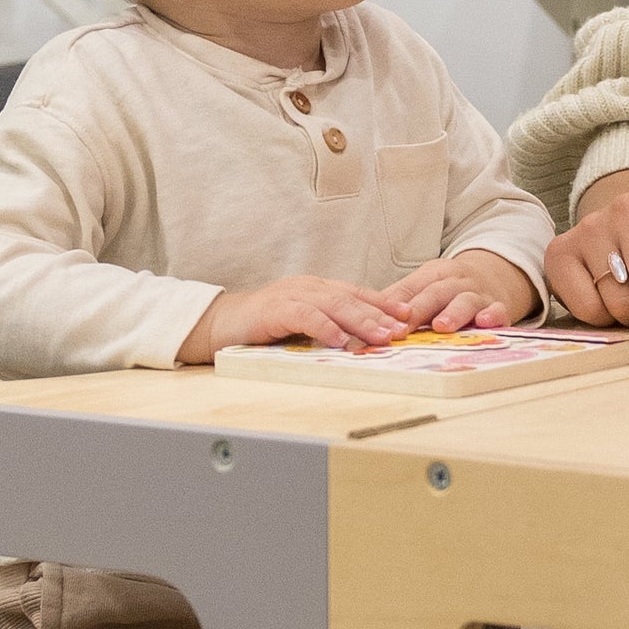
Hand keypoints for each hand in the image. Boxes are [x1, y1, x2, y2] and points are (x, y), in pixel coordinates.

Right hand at [179, 276, 410, 360]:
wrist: (219, 324)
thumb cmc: (263, 327)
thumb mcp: (302, 324)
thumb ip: (328, 326)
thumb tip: (360, 342)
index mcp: (317, 288)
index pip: (357, 293)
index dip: (384, 304)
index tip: (408, 316)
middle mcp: (308, 287)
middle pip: (351, 298)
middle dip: (380, 314)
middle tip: (403, 330)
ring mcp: (291, 295)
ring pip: (334, 305)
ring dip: (361, 322)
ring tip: (381, 337)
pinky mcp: (275, 310)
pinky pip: (306, 316)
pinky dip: (325, 328)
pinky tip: (341, 340)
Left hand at [376, 251, 538, 332]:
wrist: (496, 277)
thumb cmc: (452, 288)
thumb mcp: (426, 285)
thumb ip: (401, 298)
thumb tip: (365, 315)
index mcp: (435, 274)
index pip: (412, 288)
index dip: (396, 304)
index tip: (380, 321)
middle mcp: (456, 282)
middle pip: (436, 294)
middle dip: (419, 310)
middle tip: (403, 328)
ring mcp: (479, 294)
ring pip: (466, 301)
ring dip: (454, 313)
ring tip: (442, 326)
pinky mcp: (499, 307)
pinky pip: (498, 311)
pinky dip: (494, 316)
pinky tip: (486, 322)